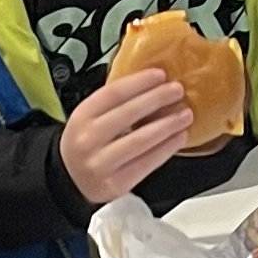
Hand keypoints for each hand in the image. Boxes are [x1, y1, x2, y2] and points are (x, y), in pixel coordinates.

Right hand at [58, 66, 201, 206]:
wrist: (71, 180)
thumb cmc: (89, 143)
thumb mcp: (91, 118)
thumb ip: (116, 104)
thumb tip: (154, 85)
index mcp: (82, 116)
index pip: (113, 93)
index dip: (139, 82)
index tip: (160, 74)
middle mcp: (88, 139)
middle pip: (129, 114)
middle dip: (157, 99)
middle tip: (178, 90)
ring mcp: (101, 163)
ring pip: (140, 140)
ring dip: (167, 125)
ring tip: (185, 115)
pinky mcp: (116, 183)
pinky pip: (146, 163)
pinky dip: (166, 148)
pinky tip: (179, 137)